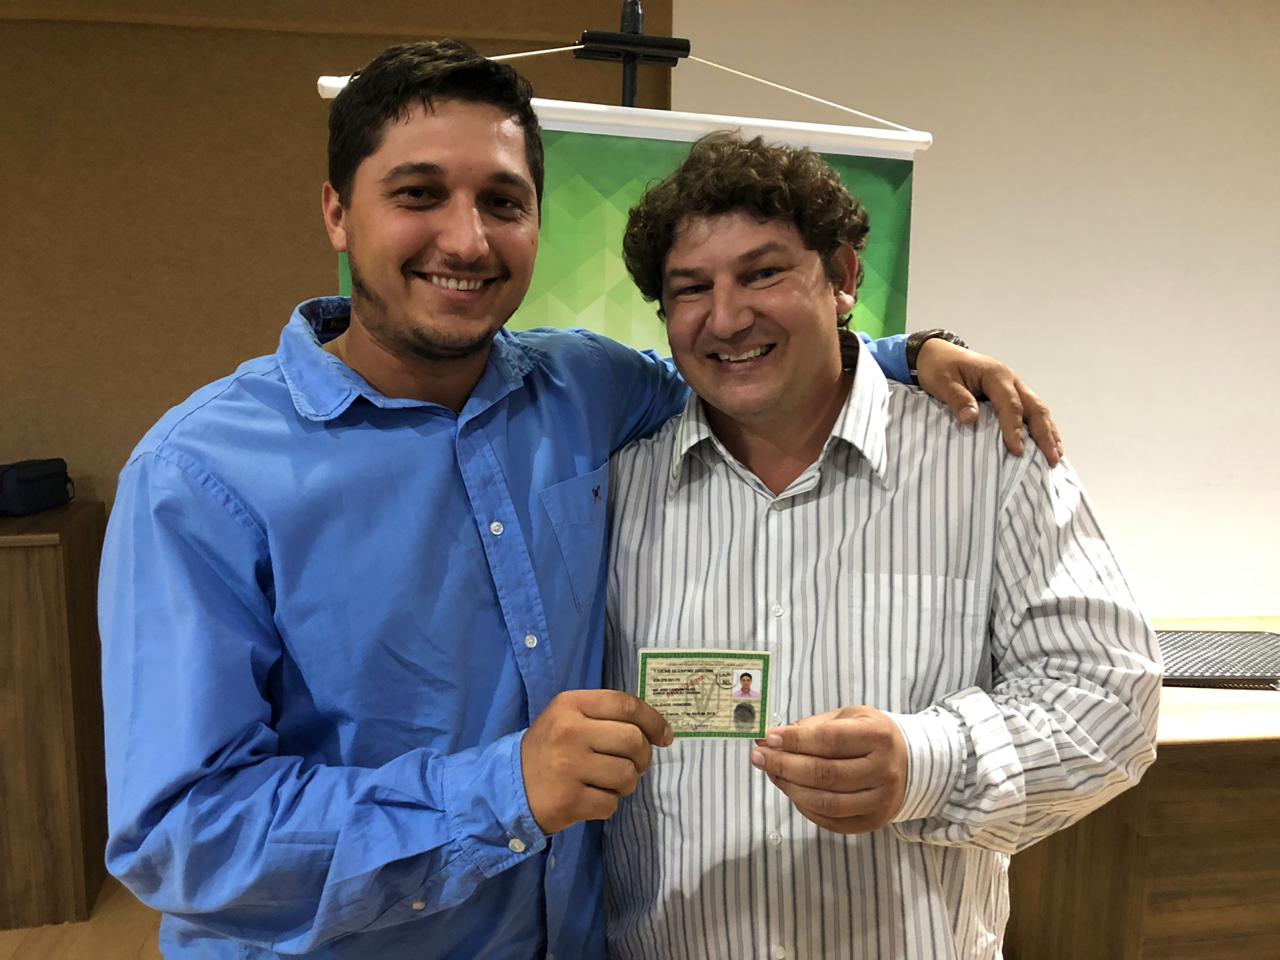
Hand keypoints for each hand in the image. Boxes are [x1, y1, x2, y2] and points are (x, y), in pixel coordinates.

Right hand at [521, 690, 672, 834]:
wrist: (508, 786)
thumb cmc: (549, 748)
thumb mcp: (569, 718)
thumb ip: (607, 716)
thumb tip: (659, 730)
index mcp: (571, 705)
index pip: (626, 705)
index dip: (654, 720)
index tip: (664, 736)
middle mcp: (569, 732)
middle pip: (633, 740)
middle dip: (642, 757)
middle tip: (633, 765)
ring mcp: (568, 767)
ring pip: (627, 775)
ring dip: (625, 784)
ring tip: (606, 783)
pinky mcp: (569, 800)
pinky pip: (611, 804)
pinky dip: (608, 804)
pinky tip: (590, 798)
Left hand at [749, 706, 906, 834]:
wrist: (909, 763)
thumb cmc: (871, 735)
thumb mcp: (849, 717)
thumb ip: (815, 726)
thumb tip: (776, 738)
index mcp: (878, 736)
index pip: (830, 739)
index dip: (795, 740)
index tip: (767, 737)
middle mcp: (883, 770)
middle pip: (824, 774)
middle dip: (784, 764)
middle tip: (758, 756)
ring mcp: (880, 800)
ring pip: (825, 802)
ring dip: (790, 788)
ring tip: (772, 773)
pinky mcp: (872, 822)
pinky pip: (830, 820)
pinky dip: (804, 807)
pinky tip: (791, 790)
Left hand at [914, 338, 1062, 465]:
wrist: (938, 353)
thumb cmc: (939, 368)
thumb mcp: (942, 382)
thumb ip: (957, 399)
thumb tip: (971, 419)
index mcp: (996, 375)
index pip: (1011, 405)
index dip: (1014, 428)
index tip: (1017, 451)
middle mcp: (1011, 379)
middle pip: (1034, 407)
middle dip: (1044, 434)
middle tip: (1051, 459)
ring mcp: (1014, 386)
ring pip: (1038, 409)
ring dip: (1049, 432)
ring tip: (1056, 456)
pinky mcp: (1012, 393)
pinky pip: (1031, 410)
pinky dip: (1042, 427)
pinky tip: (1048, 443)